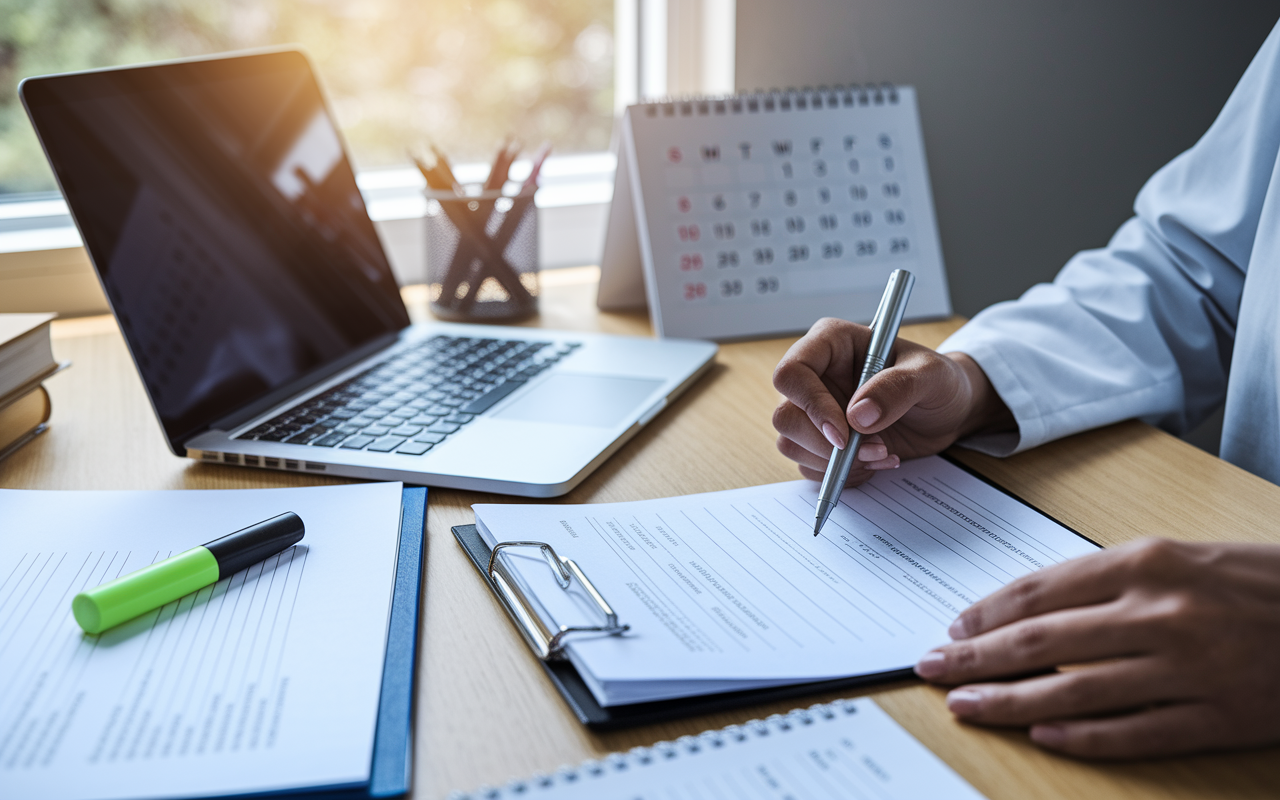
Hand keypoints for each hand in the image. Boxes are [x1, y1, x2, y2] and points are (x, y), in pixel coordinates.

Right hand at [772, 317, 1010, 486]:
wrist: (950, 412)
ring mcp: (817, 411)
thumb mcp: (931, 375)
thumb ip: (897, 388)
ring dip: (835, 463)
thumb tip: (858, 416)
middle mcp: (817, 377)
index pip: (792, 373)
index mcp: (832, 344)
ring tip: (882, 455)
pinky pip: (810, 465)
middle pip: (786, 417)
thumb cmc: (940, 381)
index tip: (844, 433)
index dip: (811, 405)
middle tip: (870, 451)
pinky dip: (843, 474)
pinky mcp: (824, 440)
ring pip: (792, 445)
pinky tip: (876, 462)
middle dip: (825, 445)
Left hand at [914, 538, 1279, 758]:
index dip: (987, 613)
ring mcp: (1191, 670)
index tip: (952, 628)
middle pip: (1043, 641)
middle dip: (975, 657)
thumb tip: (1030, 610)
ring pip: (1076, 692)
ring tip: (966, 705)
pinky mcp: (1220, 718)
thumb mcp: (1179, 557)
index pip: (1041, 591)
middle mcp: (1161, 613)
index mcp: (1147, 563)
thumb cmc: (1256, 581)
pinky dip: (1085, 738)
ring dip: (1011, 701)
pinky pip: (1137, 733)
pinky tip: (1044, 737)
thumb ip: (1108, 581)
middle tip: (930, 667)